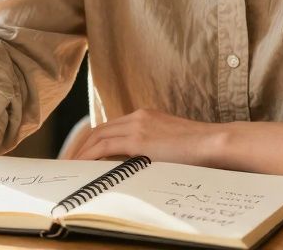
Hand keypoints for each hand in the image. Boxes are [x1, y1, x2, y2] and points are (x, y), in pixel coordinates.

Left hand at [68, 109, 223, 165]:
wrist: (213, 143)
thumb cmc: (198, 148)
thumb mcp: (170, 144)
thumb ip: (153, 147)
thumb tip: (137, 163)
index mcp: (145, 115)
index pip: (110, 126)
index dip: (92, 140)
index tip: (82, 153)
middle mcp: (138, 116)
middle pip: (98, 129)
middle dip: (80, 145)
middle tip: (69, 160)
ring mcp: (137, 126)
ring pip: (97, 136)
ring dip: (80, 151)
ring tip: (70, 166)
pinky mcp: (138, 139)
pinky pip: (104, 146)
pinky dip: (88, 155)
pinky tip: (82, 165)